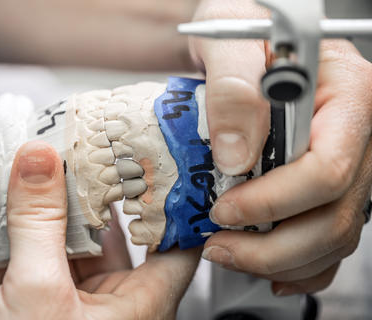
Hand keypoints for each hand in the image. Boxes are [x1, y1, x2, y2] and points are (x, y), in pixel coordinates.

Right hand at [0, 141, 199, 319]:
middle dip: (104, 192)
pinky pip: (50, 257)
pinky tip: (19, 210)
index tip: (162, 160)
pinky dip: (34, 233)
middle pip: (124, 232)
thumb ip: (39, 224)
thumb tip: (39, 163)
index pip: (179, 239)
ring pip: (81, 242)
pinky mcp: (52, 303)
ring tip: (54, 171)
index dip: (175, 199)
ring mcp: (84, 302)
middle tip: (96, 152)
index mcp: (142, 303)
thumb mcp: (37, 293)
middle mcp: (119, 302)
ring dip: (62, 210)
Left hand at [189, 0, 371, 294]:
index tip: (224, 210)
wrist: (240, 39)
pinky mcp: (328, 180)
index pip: (327, 168)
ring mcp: (346, 159)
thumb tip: (236, 154)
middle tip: (219, 246)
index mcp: (347, 94)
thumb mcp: (230, 41)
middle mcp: (354, 131)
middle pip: (335, 213)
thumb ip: (234, 88)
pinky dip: (303, 264)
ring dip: (280, 259)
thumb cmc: (242, 33)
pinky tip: (273, 270)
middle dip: (273, 244)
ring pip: (334, 233)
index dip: (274, 201)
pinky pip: (332, 236)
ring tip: (229, 254)